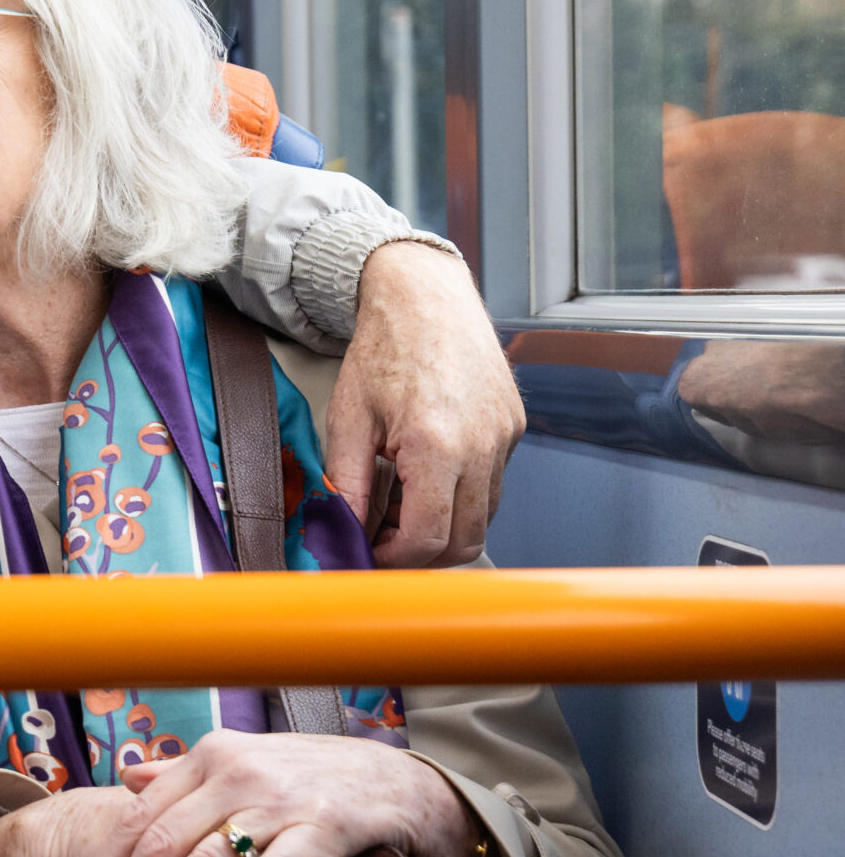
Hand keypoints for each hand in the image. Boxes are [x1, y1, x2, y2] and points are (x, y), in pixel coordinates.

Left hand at [0, 787, 346, 856]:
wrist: (390, 776)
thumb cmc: (306, 775)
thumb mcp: (241, 760)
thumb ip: (184, 772)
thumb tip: (128, 776)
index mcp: (211, 755)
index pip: (140, 814)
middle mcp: (237, 771)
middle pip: (162, 843)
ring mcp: (280, 800)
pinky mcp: (322, 828)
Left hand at [326, 240, 522, 566]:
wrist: (425, 299)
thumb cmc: (384, 350)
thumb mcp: (348, 420)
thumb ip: (346, 485)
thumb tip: (343, 535)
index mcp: (438, 444)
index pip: (428, 538)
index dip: (392, 558)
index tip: (366, 551)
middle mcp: (483, 447)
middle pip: (464, 540)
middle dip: (420, 553)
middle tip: (381, 538)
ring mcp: (505, 439)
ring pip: (483, 518)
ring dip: (442, 527)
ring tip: (398, 502)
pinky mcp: (513, 431)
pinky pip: (492, 487)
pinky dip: (459, 499)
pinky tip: (423, 478)